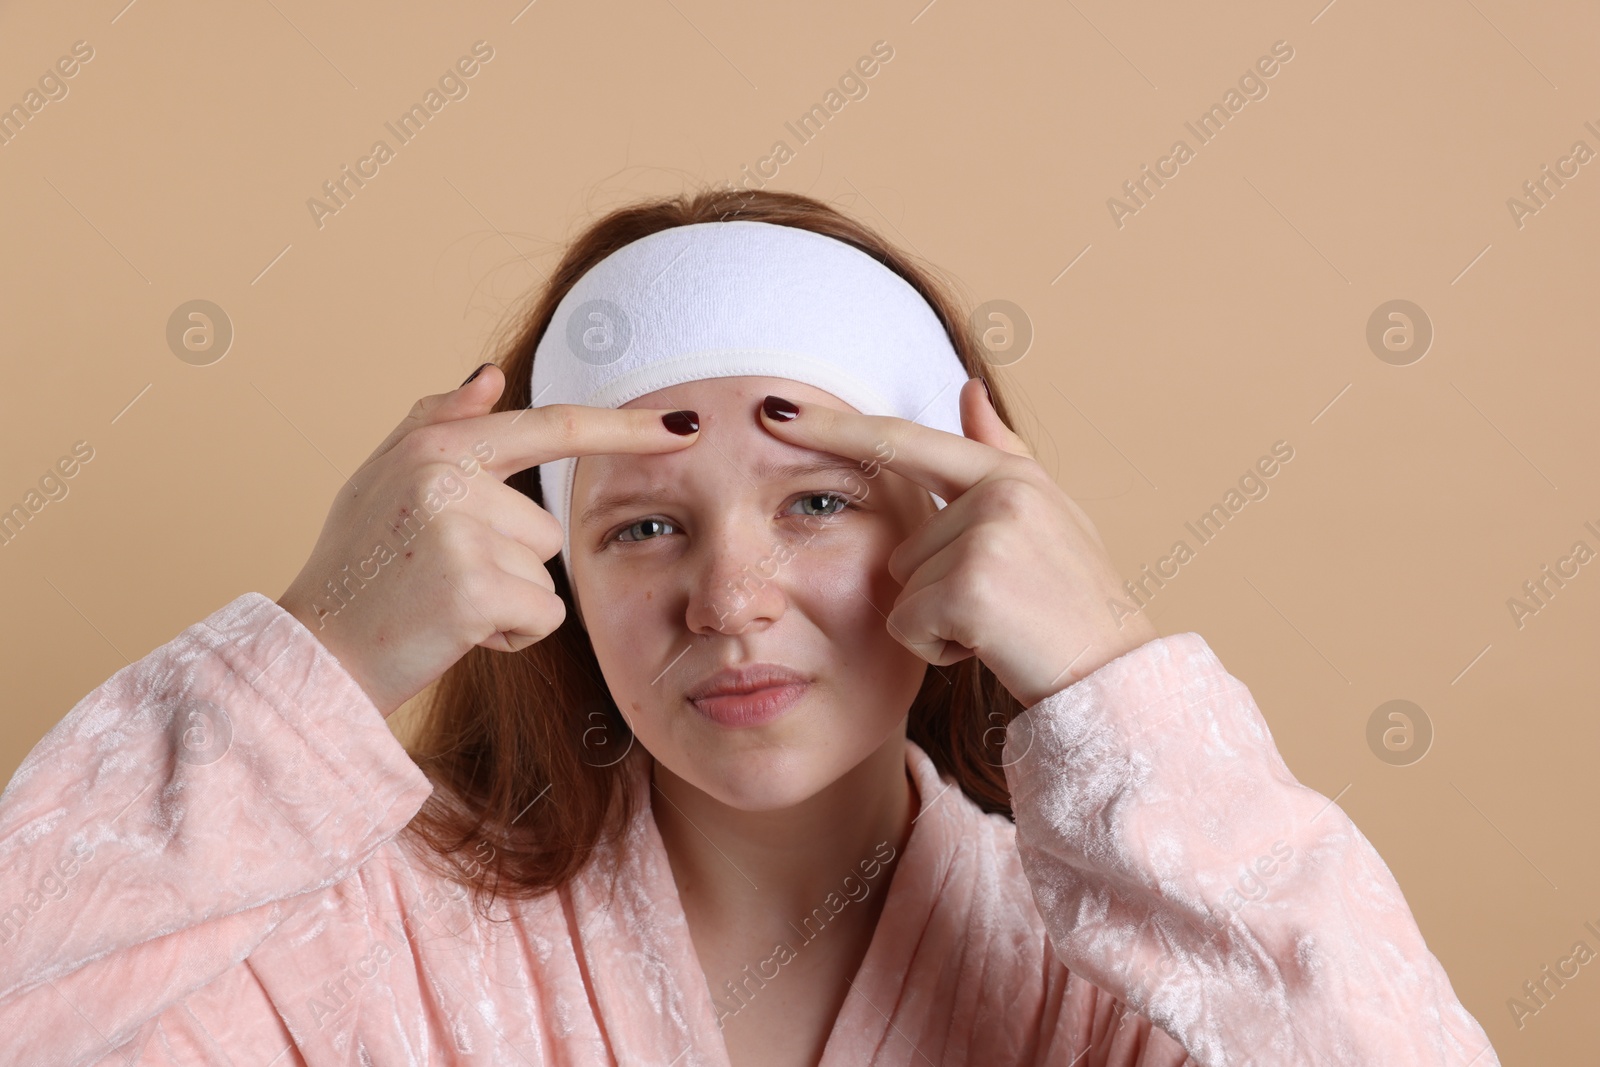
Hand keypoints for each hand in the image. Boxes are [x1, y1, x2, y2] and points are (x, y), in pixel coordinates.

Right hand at [276, 365, 700, 718]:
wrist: (312, 654)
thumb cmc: (355, 568)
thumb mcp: (384, 480)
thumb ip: (440, 421)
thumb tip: (492, 373)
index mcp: (434, 444)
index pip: (550, 425)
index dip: (625, 427)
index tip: (687, 426)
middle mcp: (447, 476)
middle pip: (545, 525)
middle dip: (509, 562)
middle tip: (438, 580)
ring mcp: (461, 531)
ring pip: (545, 572)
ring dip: (509, 598)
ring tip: (441, 604)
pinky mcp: (476, 590)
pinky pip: (544, 614)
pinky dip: (512, 634)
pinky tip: (455, 632)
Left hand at [757, 378, 1158, 707]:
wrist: (1114, 678)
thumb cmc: (1075, 603)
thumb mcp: (1047, 516)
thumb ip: (998, 452)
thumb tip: (967, 388)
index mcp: (1010, 475)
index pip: (905, 441)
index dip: (835, 428)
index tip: (774, 410)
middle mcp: (998, 494)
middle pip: (902, 546)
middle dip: (937, 589)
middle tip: (1003, 607)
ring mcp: (986, 537)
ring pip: (903, 588)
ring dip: (940, 621)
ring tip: (1001, 626)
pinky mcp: (969, 588)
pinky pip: (907, 625)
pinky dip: (939, 649)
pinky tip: (991, 647)